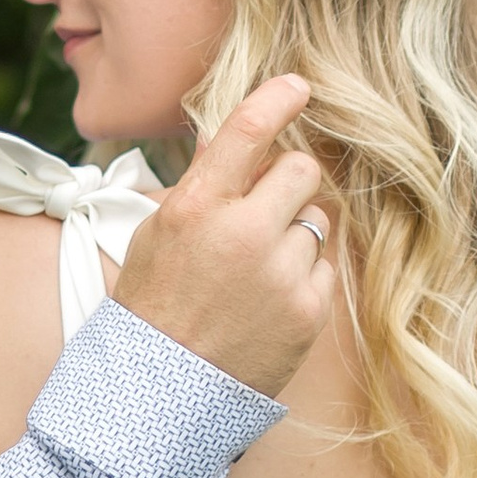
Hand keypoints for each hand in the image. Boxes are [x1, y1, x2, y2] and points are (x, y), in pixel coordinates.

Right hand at [110, 76, 336, 398]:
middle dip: (287, 181)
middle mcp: (243, 234)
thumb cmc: (152, 308)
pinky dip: (303, 274)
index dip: (277, 99)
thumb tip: (224, 137)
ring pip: (315, 220)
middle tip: (265, 208)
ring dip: (293, 234)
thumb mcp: (156, 234)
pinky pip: (324, 265)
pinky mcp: (308, 309)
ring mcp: (280, 274)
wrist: (161, 392)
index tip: (298, 84)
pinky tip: (269, 299)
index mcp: (196, 208)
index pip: (247, 131)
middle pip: (300, 169)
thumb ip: (199, 184)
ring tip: (255, 272)